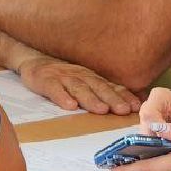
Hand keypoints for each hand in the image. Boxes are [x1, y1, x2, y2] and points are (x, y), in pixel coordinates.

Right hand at [16, 55, 139, 115]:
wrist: (34, 59)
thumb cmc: (63, 75)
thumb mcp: (85, 79)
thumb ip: (105, 89)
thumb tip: (134, 101)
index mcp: (92, 77)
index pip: (111, 86)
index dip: (124, 96)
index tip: (136, 107)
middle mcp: (80, 75)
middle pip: (98, 87)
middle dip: (112, 99)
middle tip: (123, 110)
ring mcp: (63, 77)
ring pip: (79, 88)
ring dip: (91, 99)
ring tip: (101, 110)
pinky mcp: (46, 80)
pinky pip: (54, 89)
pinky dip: (62, 97)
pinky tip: (69, 106)